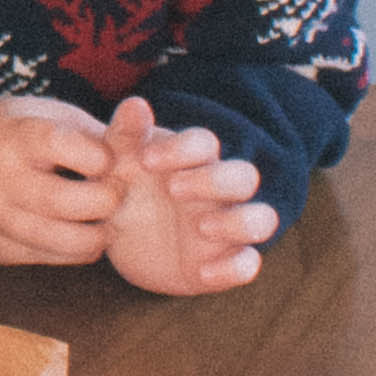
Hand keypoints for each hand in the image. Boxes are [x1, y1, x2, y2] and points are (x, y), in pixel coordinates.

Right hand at [0, 93, 121, 268]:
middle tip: (117, 194)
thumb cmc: (18, 131)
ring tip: (104, 221)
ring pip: (62, 240)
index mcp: (15, 136)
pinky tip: (76, 232)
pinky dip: (71, 250)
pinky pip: (46, 258)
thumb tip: (155, 146)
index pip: (69, 149)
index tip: (107, 159)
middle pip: (70, 202)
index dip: (101, 157)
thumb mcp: (53, 116)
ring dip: (96, 234)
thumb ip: (100, 134)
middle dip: (107, 201)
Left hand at [98, 98, 274, 295]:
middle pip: (245, 176)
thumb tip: (137, 104)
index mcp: (192, 161)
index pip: (205, 142)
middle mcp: (217, 191)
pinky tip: (204, 272)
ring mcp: (225, 227)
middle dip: (215, 181)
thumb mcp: (116, 163)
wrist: (113, 238)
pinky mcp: (223, 262)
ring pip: (263, 218)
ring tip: (201, 227)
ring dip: (240, 221)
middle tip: (173, 190)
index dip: (182, 149)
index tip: (145, 161)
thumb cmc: (121, 189)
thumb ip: (125, 134)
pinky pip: (249, 264)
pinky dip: (235, 268)